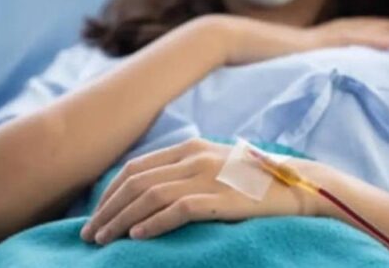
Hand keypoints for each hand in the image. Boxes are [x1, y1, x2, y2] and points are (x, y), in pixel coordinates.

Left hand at [79, 138, 324, 244]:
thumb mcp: (216, 164)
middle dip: (107, 209)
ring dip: (120, 220)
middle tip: (90, 234)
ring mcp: (207, 176)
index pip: (136, 168)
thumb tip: (150, 191)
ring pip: (149, 196)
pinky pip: (177, 210)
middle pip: (135, 182)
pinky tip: (137, 237)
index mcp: (190, 148)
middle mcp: (194, 158)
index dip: (109, 192)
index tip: (96, 214)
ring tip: (103, 240)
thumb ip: (186, 171)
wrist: (298, 184)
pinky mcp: (220, 198)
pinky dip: (153, 223)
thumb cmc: (255, 180)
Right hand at [205, 14, 388, 65]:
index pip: (341, 36)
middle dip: (383, 26)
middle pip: (356, 28)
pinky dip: (370, 40)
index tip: (387, 34)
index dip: (365, 33)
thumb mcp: (262, 72)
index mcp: (303, 44)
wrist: (223, 41)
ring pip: (357, 30)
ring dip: (384, 29)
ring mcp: (312, 38)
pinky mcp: (311, 44)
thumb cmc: (235, 58)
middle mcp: (312, 37)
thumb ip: (275, 81)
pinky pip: (347, 41)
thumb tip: (279, 96)